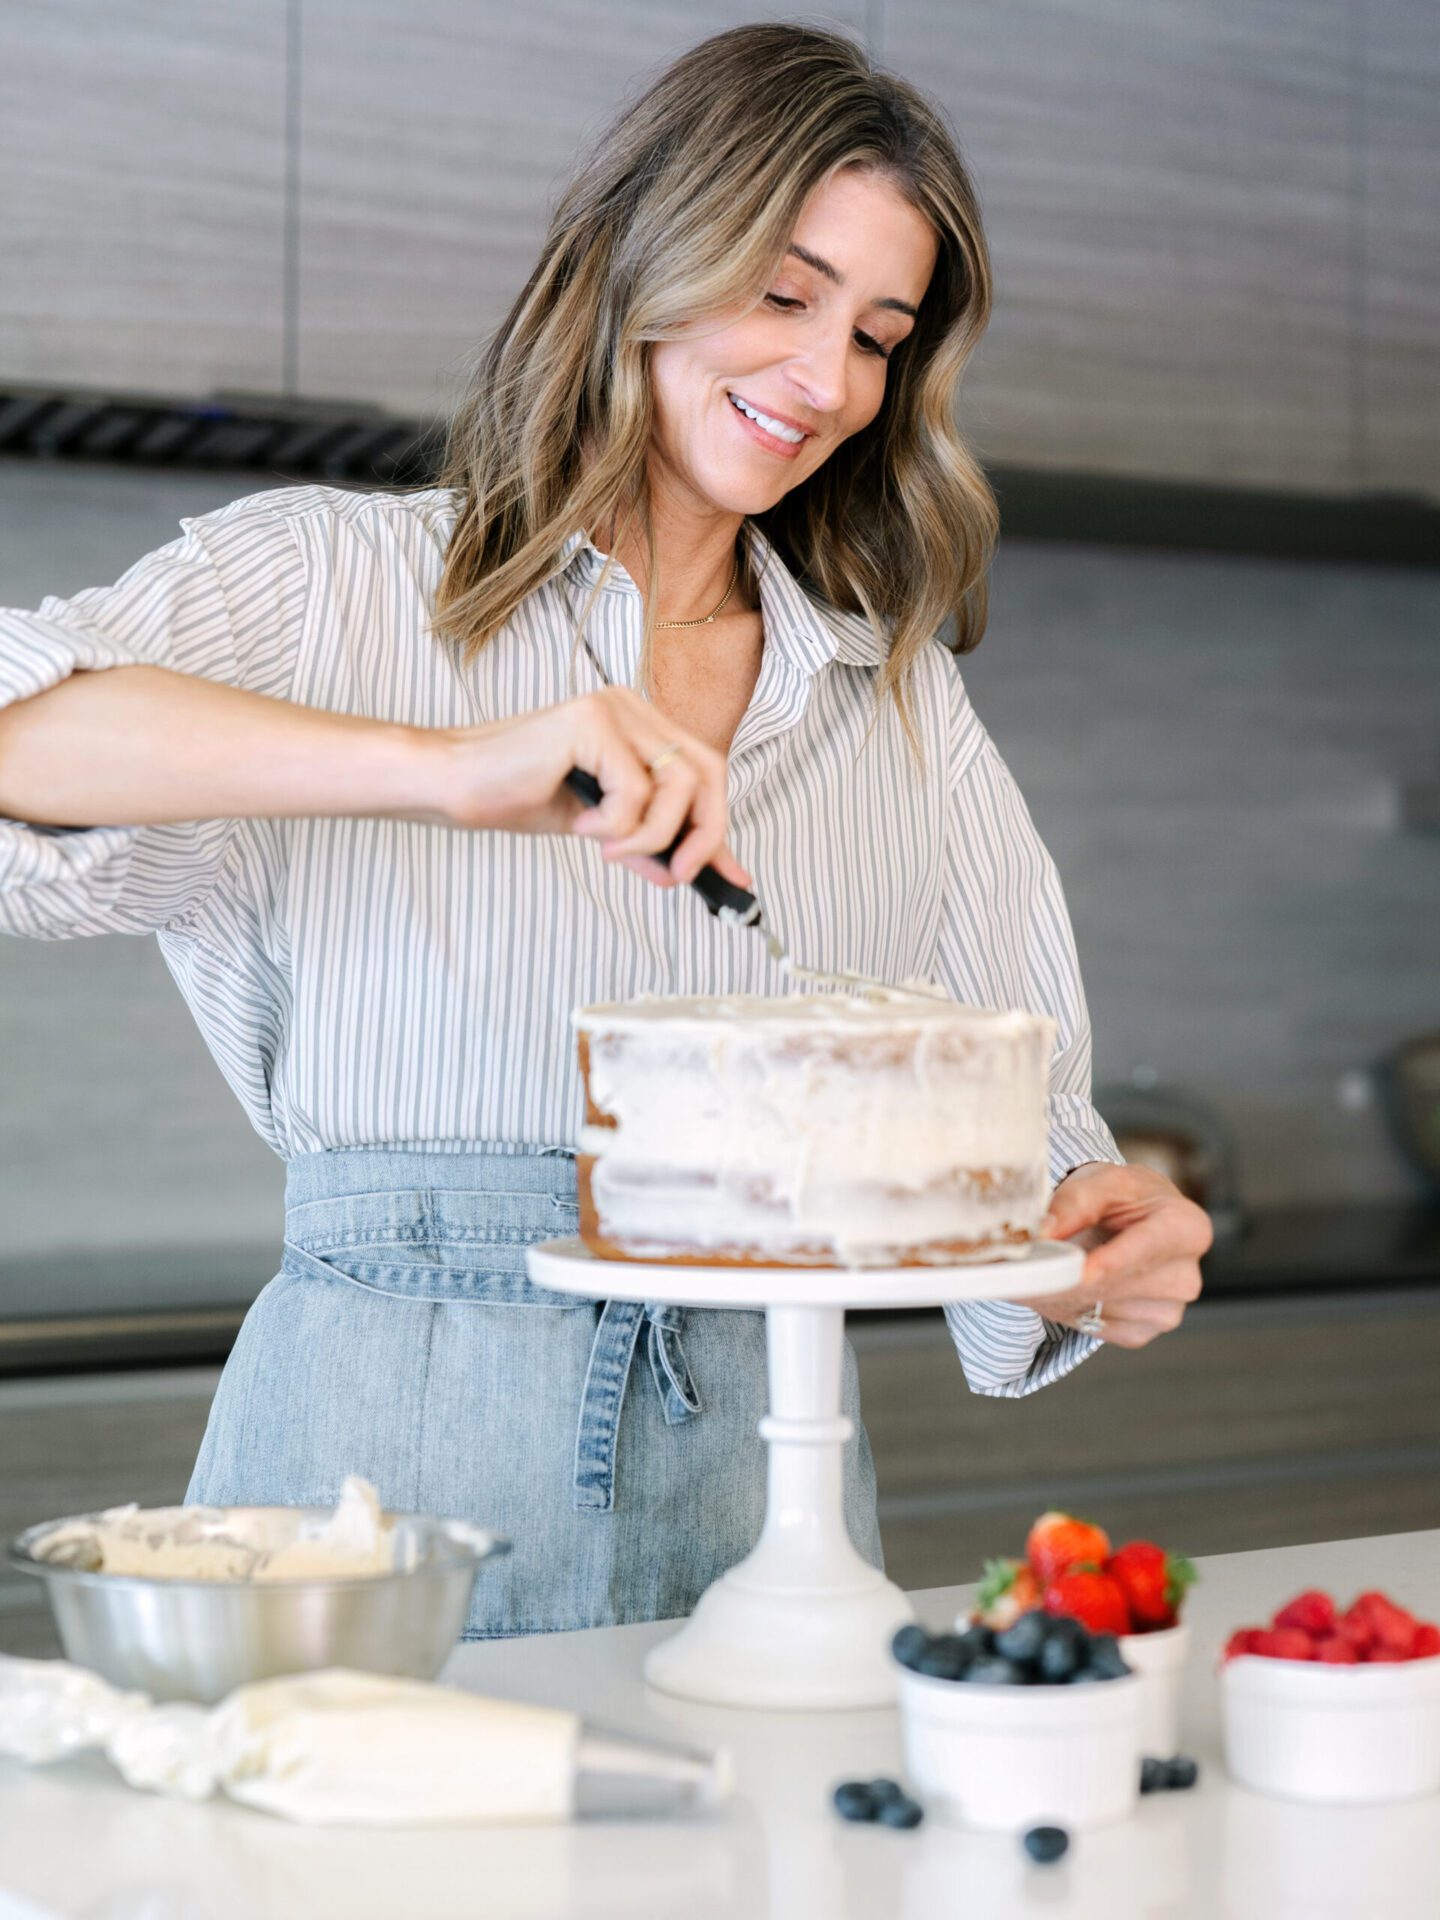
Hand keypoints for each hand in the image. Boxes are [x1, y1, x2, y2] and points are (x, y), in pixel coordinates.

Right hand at [428, 687, 751, 890]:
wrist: (453, 784)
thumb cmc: (516, 796)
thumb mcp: (600, 827)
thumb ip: (647, 840)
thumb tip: (685, 871)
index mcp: (637, 725)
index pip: (704, 772)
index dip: (717, 825)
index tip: (729, 877)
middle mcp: (631, 707)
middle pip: (707, 772)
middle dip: (703, 834)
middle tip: (674, 875)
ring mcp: (612, 708)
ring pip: (679, 783)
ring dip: (651, 834)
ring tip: (608, 849)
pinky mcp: (590, 721)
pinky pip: (635, 790)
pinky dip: (614, 825)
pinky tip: (579, 824)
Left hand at [1017, 1161, 1212, 1349]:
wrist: (1140, 1218)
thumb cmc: (1125, 1196)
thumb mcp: (1102, 1182)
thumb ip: (1073, 1204)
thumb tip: (1043, 1234)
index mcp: (1187, 1229)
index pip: (1136, 1253)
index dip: (1094, 1265)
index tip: (1057, 1270)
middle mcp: (1185, 1275)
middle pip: (1111, 1287)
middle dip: (1060, 1277)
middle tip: (1019, 1267)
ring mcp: (1169, 1309)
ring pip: (1097, 1310)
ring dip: (1058, 1295)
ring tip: (1042, 1268)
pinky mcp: (1147, 1330)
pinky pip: (1098, 1328)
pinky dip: (1070, 1311)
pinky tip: (1063, 1287)